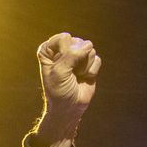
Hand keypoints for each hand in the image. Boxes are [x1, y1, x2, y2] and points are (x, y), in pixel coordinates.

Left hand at [33, 32, 101, 146]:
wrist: (69, 108)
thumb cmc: (59, 91)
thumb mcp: (59, 72)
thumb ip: (71, 55)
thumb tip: (89, 45)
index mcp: (49, 49)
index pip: (64, 38)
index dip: (65, 53)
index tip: (59, 68)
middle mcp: (63, 49)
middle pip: (78, 42)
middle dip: (76, 61)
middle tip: (69, 74)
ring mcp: (77, 55)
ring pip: (89, 50)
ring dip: (84, 66)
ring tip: (76, 76)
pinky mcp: (89, 62)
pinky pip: (96, 58)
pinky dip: (91, 71)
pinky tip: (84, 77)